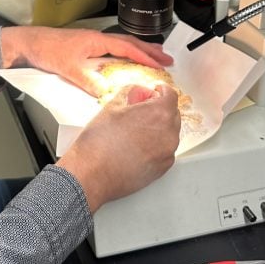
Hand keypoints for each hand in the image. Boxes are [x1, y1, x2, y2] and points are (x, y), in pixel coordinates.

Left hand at [0, 25, 172, 96]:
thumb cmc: (47, 49)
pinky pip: (114, 50)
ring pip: (123, 45)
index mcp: (96, 40)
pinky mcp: (87, 48)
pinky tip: (129, 61)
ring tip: (156, 57)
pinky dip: (127, 54)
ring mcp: (93, 43)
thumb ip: (87, 80)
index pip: (127, 47)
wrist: (30, 43)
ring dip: (140, 51)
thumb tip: (105, 92)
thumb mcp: (68, 68)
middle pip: (130, 43)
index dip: (145, 56)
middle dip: (150, 51)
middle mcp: (97, 39)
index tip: (160, 64)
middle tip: (167, 60)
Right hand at [57, 83, 180, 212]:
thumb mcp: (112, 106)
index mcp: (159, 114)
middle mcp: (169, 134)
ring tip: (136, 130)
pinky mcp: (162, 169)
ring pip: (170, 133)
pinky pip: (165, 150)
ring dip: (159, 127)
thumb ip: (130, 92)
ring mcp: (167, 153)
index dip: (161, 90)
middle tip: (141, 110)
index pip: (171, 95)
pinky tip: (137, 145)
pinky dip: (157, 144)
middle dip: (160, 108)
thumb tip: (138, 92)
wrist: (92, 174)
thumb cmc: (99, 143)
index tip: (155, 91)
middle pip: (172, 114)